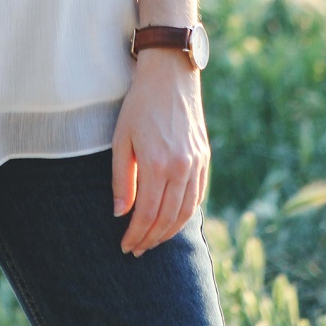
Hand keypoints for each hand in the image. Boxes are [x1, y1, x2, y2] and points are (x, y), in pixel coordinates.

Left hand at [111, 49, 209, 254]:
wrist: (170, 75)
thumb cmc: (139, 105)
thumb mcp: (121, 139)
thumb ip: (122, 179)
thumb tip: (121, 214)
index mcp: (157, 164)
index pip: (147, 214)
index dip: (136, 234)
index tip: (125, 246)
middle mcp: (181, 168)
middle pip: (167, 218)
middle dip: (151, 238)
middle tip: (137, 249)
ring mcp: (196, 163)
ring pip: (186, 211)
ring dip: (169, 231)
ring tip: (153, 240)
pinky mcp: (204, 157)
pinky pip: (197, 196)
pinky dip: (185, 213)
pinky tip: (173, 219)